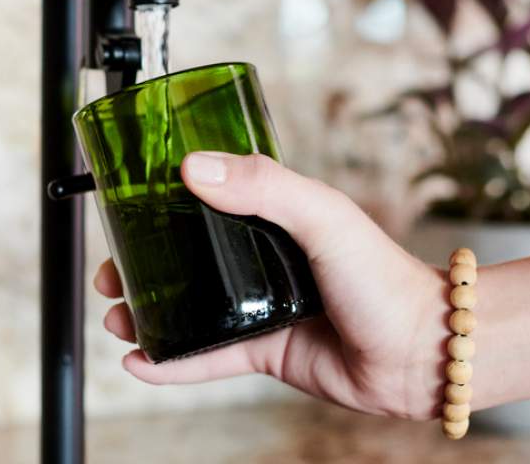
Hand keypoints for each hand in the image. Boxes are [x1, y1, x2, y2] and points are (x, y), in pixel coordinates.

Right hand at [94, 152, 445, 419]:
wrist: (419, 350)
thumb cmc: (384, 276)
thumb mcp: (324, 215)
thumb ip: (265, 187)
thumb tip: (195, 168)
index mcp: (276, 218)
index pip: (208, 204)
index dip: (163, 206)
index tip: (127, 209)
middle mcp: (265, 260)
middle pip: (189, 258)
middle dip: (145, 264)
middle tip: (110, 271)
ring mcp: (263, 306)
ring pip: (191, 308)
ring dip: (150, 312)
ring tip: (116, 314)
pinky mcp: (266, 350)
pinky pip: (208, 357)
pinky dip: (173, 361)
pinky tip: (141, 361)